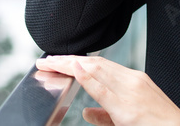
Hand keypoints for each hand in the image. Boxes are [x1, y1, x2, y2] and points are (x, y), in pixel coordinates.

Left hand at [35, 55, 179, 125]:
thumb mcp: (130, 119)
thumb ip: (105, 115)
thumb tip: (85, 113)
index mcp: (133, 81)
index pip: (99, 65)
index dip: (77, 61)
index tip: (59, 60)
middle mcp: (132, 81)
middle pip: (94, 64)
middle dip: (68, 60)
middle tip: (46, 60)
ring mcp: (130, 92)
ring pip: (97, 70)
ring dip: (70, 65)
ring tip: (51, 63)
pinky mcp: (128, 108)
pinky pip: (105, 90)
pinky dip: (88, 77)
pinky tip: (74, 69)